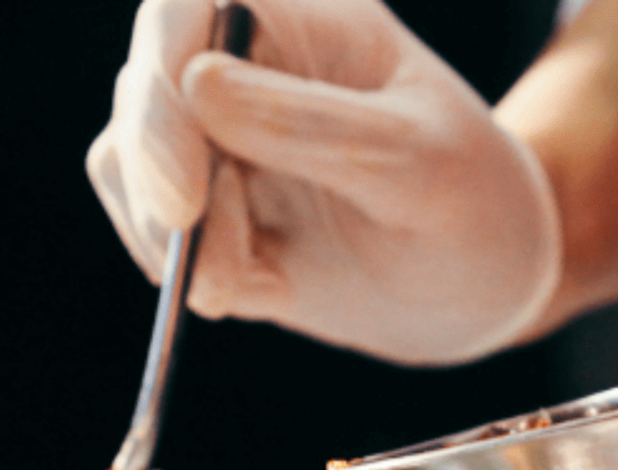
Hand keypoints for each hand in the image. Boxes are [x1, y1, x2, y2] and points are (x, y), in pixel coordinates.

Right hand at [88, 0, 560, 364]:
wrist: (489, 286)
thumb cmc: (476, 208)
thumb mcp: (419, 169)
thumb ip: (318, 128)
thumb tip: (195, 86)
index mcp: (306, 23)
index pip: (189, 10)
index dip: (161, 83)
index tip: (182, 187)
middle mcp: (248, 68)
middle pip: (145, 89)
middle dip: (161, 178)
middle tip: (203, 265)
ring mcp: (221, 139)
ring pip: (129, 164)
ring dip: (172, 237)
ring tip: (252, 288)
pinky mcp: (212, 210)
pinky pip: (155, 232)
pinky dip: (191, 272)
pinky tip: (265, 293)